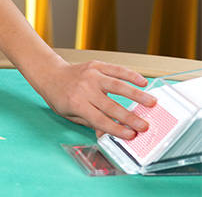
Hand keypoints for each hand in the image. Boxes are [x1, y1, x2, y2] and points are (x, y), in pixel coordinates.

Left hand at [32, 60, 156, 139]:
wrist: (50, 74)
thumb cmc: (60, 97)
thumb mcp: (70, 115)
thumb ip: (91, 123)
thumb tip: (108, 135)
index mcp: (76, 103)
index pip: (100, 119)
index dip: (116, 128)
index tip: (131, 135)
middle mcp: (85, 89)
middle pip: (111, 105)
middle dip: (130, 117)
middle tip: (145, 125)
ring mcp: (91, 75)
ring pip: (117, 85)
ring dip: (136, 95)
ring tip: (152, 103)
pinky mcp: (96, 66)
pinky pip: (116, 69)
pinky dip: (130, 75)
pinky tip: (143, 81)